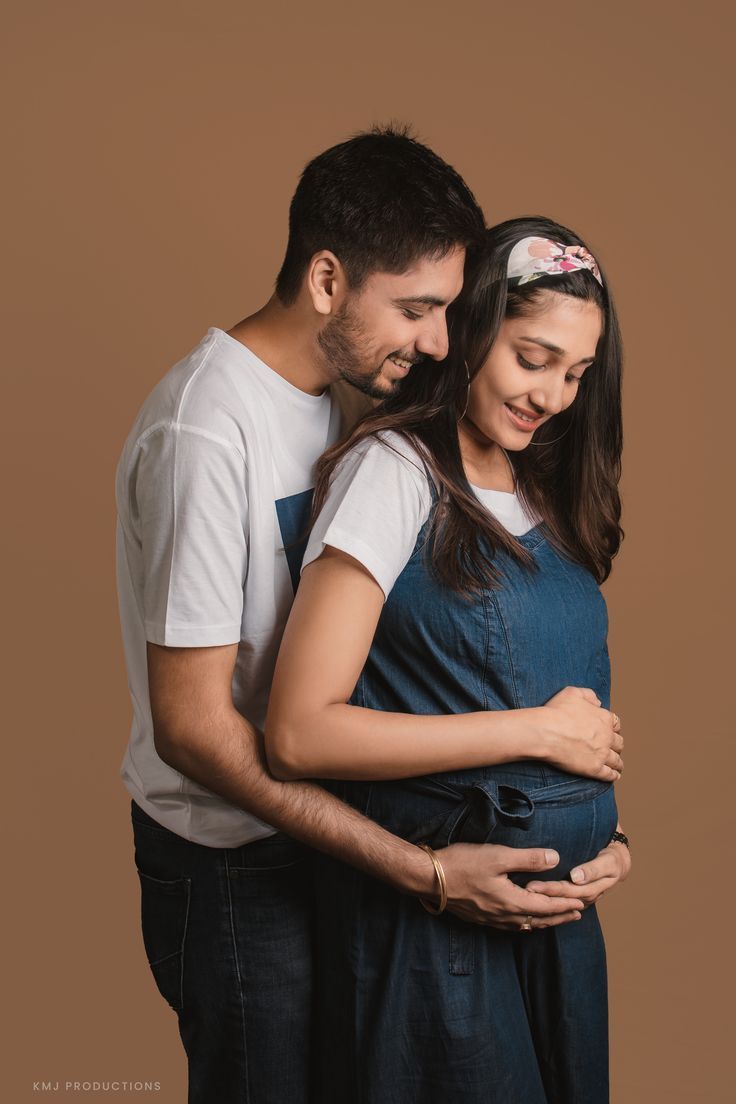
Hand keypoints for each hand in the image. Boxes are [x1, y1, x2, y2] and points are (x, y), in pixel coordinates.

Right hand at [437, 843, 584, 929]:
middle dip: (559, 916)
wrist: (429, 879)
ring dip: (543, 921)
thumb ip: (528, 859)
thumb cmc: (462, 864)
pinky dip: (524, 923)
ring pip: (524, 924)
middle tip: (577, 915)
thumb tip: (556, 858)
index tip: (581, 903)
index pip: (546, 905)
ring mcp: (490, 918)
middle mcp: (503, 915)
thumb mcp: (498, 856)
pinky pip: (509, 925)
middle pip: (538, 919)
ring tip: (554, 920)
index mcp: (511, 901)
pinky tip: (521, 921)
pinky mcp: (479, 917)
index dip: (565, 904)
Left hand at [525, 840, 631, 907]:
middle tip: (525, 888)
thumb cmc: (611, 859)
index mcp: (594, 890)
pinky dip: (547, 901)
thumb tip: (576, 877)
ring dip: (543, 899)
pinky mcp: (575, 898)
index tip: (533, 886)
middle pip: (561, 897)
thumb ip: (593, 869)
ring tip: (525, 894)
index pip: (569, 891)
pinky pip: (560, 902)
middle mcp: (586, 898)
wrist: (617, 863)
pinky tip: (533, 899)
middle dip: (542, 893)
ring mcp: (581, 900)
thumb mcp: (608, 862)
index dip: (551, 889)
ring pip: (560, 903)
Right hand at [537, 686, 622, 781]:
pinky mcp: (594, 768)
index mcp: (603, 718)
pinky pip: (609, 774)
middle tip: (612, 748)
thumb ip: (589, 695)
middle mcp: (607, 737)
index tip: (610, 731)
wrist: (545, 731)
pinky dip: (613, 776)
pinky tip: (613, 776)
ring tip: (617, 766)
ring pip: (616, 760)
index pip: (616, 724)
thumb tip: (598, 702)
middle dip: (616, 745)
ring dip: (618, 763)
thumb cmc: (556, 712)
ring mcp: (602, 754)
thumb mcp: (573, 693)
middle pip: (618, 743)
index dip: (613, 728)